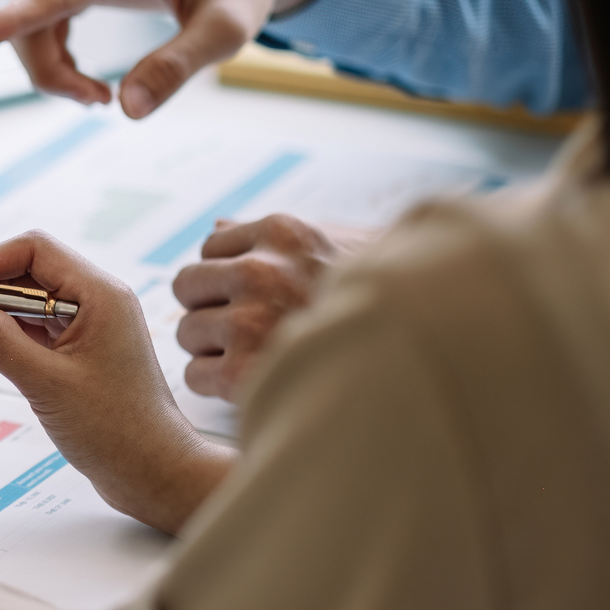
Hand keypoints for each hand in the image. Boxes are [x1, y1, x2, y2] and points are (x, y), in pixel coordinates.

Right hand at [0, 0, 340, 117]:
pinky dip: (54, 57)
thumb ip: (178, 67)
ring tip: (102, 96)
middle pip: (33, 17)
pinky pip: (39, 18)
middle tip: (100, 104)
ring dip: (51, 70)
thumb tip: (128, 109)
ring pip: (30, 22)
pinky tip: (88, 79)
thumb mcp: (228, 30)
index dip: (13, 20)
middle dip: (51, 74)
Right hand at [0, 231, 233, 534]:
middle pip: (19, 278)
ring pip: (18, 307)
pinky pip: (27, 333)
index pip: (31, 253)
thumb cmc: (118, 432)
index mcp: (100, 295)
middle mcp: (95, 302)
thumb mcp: (46, 384)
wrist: (155, 475)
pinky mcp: (77, 354)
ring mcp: (86, 328)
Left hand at [172, 215, 377, 398]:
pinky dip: (215, 384)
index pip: (211, 247)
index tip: (255, 296)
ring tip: (257, 356)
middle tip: (246, 328)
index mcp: (283, 234)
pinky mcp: (244, 372)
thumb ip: (274, 239)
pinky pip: (195, 374)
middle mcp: (262, 271)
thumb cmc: (381, 302)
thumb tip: (218, 225)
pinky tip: (253, 382)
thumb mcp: (334, 248)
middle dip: (210, 307)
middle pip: (187, 285)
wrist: (422, 352)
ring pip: (188, 332)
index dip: (229, 275)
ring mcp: (251, 321)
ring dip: (213, 348)